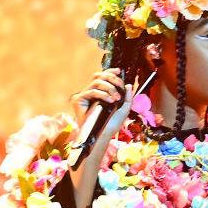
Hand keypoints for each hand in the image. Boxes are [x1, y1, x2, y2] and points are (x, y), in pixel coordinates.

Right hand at [66, 69, 133, 207]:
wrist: (102, 136)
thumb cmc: (111, 125)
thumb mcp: (123, 110)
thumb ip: (127, 98)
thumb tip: (129, 85)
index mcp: (99, 93)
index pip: (102, 77)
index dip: (110, 72)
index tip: (119, 72)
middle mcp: (90, 93)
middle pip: (98, 76)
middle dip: (111, 79)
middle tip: (119, 86)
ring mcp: (83, 96)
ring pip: (96, 82)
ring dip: (109, 88)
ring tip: (115, 99)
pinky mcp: (78, 100)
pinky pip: (91, 91)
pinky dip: (102, 94)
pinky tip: (110, 101)